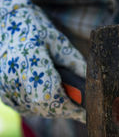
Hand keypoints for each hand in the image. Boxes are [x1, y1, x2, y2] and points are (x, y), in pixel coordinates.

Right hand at [0, 0, 85, 121]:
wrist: (6, 24)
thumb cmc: (36, 30)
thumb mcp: (60, 42)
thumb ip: (76, 65)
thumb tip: (92, 86)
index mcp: (29, 61)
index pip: (51, 96)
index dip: (70, 107)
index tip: (85, 112)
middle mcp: (13, 77)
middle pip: (45, 107)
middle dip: (66, 109)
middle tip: (79, 105)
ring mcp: (6, 87)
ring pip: (37, 110)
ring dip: (55, 108)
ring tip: (64, 95)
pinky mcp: (4, 94)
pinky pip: (28, 109)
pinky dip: (42, 106)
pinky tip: (48, 92)